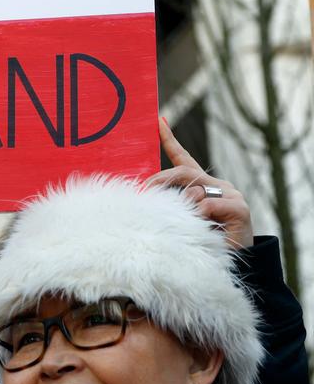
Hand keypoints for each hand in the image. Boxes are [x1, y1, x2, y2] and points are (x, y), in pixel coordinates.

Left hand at [147, 117, 252, 248]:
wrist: (236, 262)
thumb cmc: (203, 241)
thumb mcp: (182, 219)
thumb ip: (171, 204)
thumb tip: (150, 197)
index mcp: (202, 185)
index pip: (184, 158)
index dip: (170, 140)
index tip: (158, 121)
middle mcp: (218, 185)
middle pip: (183, 171)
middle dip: (161, 181)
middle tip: (144, 193)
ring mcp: (231, 195)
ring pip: (194, 191)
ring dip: (184, 209)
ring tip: (189, 226)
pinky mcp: (239, 208)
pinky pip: (208, 205)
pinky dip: (200, 217)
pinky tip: (204, 227)